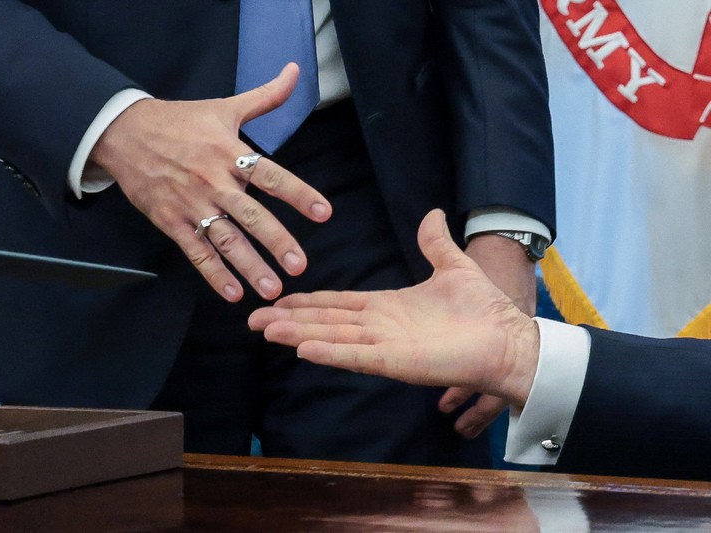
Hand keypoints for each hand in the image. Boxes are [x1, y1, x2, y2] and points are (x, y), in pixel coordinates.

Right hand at [90, 63, 331, 301]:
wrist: (124, 132)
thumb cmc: (180, 121)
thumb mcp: (224, 106)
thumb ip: (265, 97)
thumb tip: (295, 73)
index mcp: (230, 153)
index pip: (271, 176)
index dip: (298, 194)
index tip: (323, 213)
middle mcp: (214, 182)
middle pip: (250, 215)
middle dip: (276, 242)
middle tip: (299, 265)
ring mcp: (191, 204)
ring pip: (225, 240)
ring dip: (249, 266)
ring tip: (272, 289)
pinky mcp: (171, 221)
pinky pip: (195, 252)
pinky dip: (214, 273)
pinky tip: (233, 293)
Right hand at [249, 209, 539, 407]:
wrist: (508, 339)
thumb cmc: (482, 310)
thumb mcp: (453, 266)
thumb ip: (435, 243)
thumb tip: (431, 214)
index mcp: (387, 306)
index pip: (338, 303)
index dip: (308, 301)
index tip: (280, 298)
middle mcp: (379, 328)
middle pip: (324, 322)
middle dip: (289, 320)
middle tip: (254, 319)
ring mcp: (385, 346)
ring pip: (331, 338)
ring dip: (297, 334)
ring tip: (265, 329)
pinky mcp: (396, 362)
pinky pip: (356, 357)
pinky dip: (330, 353)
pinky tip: (302, 349)